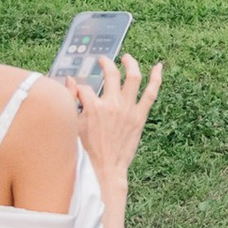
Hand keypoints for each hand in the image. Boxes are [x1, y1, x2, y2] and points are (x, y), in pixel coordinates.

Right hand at [70, 54, 163, 184]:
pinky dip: (156, 79)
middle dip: (106, 64)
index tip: (78, 89)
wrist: (106, 169)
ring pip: (133, 78)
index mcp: (93, 107)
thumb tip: (69, 82)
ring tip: (127, 57)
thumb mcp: (73, 127)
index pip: (84, 88)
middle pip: (111, 74)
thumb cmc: (87, 151)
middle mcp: (112, 104)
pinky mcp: (140, 116)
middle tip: (103, 60)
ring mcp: (128, 109)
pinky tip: (158, 67)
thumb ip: (71, 102)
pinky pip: (151, 93)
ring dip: (131, 64)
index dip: (79, 87)